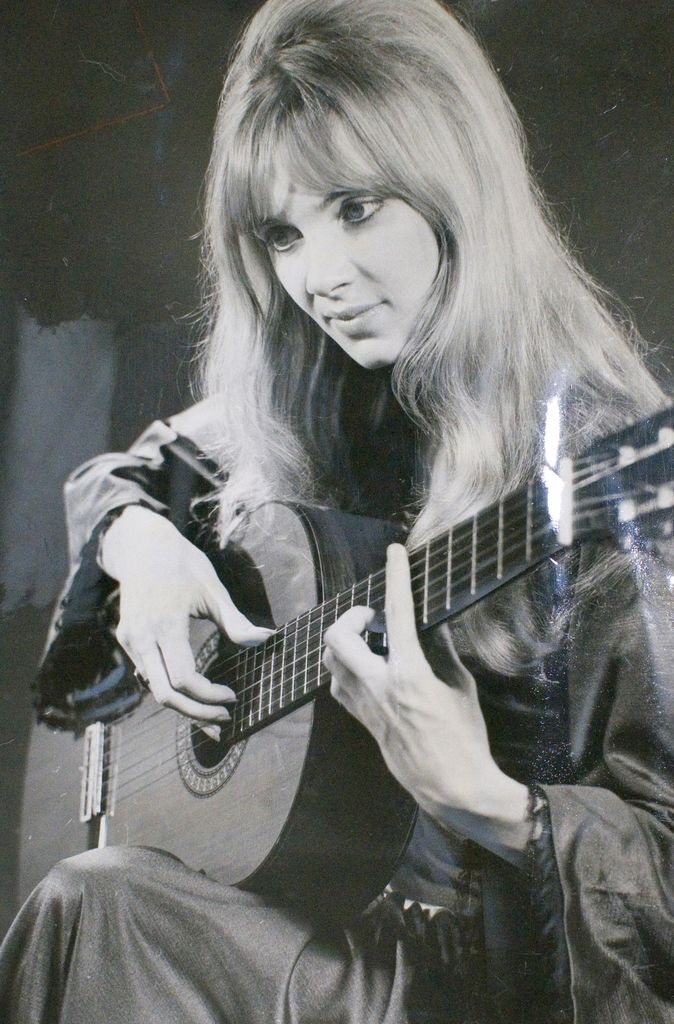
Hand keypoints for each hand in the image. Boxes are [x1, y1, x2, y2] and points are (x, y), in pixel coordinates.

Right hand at [101, 506, 271, 721]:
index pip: (184, 678)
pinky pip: (148, 676)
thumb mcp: (212, 589)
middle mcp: (141, 637)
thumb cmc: (183, 565)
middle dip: (196, 714)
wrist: (142, 546)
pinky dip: (169, 692)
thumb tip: (266, 639)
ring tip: (212, 721)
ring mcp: (130, 640)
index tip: (233, 697)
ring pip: (153, 689)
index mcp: (165, 624)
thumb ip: (235, 621)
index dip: (208, 696)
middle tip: (225, 720)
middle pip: (165, 694)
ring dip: (182, 709)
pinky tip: (190, 701)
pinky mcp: (126, 641)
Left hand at [322, 543, 529, 863]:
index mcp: (409, 674)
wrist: (452, 788)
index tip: (395, 552)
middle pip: (337, 637)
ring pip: (331, 662)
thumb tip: (434, 626)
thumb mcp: (462, 689)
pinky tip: (368, 670)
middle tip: (371, 616)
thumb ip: (444, 652)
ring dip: (345, 643)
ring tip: (371, 642)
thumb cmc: (465, 739)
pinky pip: (339, 686)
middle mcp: (379, 687)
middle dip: (350, 616)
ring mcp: (365, 706)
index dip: (395, 577)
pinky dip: (346, 670)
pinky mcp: (363, 721)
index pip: (397, 613)